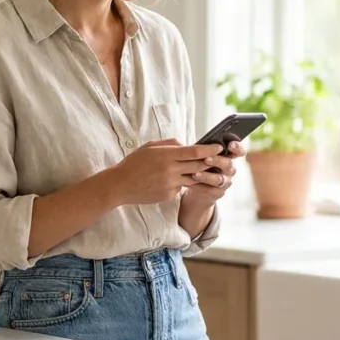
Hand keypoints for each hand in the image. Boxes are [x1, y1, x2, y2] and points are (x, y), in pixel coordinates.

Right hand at [98, 139, 224, 206]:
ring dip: (201, 175)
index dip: (209, 149)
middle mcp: (171, 169)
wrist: (120, 184)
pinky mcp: (169, 195)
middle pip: (199, 165)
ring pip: (194, 179)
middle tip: (219, 159)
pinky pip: (181, 188)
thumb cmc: (134, 163)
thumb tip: (187, 144)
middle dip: (211, 162)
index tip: (219, 147)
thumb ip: (170, 144)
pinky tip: (172, 182)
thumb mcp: (150, 147)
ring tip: (203, 170)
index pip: (194, 151)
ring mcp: (170, 184)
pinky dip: (181, 184)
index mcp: (166, 155)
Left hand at [185, 140, 246, 201]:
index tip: (230, 145)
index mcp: (228, 156)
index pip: (239, 151)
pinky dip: (199, 186)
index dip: (237, 148)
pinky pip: (210, 190)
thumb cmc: (201, 166)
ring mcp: (225, 182)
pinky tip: (190, 183)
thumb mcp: (201, 156)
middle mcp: (229, 169)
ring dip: (206, 176)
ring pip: (218, 179)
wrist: (198, 188)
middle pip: (228, 164)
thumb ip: (199, 149)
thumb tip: (181, 139)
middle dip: (217, 161)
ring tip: (195, 174)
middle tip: (206, 159)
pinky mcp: (217, 193)